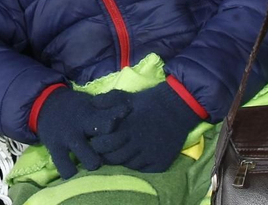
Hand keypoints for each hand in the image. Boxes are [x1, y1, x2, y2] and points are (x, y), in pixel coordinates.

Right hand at [35, 87, 129, 178]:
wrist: (45, 104)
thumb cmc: (76, 107)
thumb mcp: (90, 102)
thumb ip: (108, 107)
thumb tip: (129, 108)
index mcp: (89, 115)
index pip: (106, 122)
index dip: (115, 125)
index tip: (121, 126)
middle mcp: (78, 128)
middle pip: (101, 145)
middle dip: (108, 152)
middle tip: (109, 152)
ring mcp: (66, 140)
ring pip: (87, 161)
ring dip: (93, 163)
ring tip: (93, 161)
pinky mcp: (54, 149)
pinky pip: (66, 169)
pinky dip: (72, 172)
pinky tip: (76, 169)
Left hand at [89, 83, 204, 173]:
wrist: (176, 108)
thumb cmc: (147, 102)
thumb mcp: (125, 96)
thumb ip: (107, 100)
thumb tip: (91, 104)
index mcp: (127, 127)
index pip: (103, 144)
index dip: (96, 144)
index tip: (96, 140)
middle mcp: (138, 144)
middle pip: (113, 158)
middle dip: (105, 155)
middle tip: (105, 149)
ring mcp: (150, 155)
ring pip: (127, 165)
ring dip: (121, 160)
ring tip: (120, 151)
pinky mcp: (160, 162)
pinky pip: (143, 170)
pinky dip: (136, 165)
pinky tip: (135, 156)